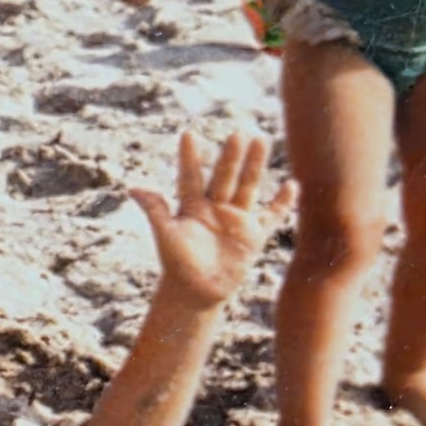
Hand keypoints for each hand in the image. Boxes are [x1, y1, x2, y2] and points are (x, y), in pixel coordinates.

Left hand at [129, 133, 294, 308]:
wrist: (196, 292)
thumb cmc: (177, 263)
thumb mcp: (166, 234)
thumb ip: (155, 210)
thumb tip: (132, 188)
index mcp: (191, 205)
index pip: (190, 176)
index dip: (188, 157)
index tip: (188, 134)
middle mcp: (215, 207)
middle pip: (224, 176)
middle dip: (230, 157)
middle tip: (237, 133)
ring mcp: (236, 219)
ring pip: (247, 187)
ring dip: (254, 166)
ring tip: (260, 140)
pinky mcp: (254, 235)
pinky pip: (272, 215)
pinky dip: (283, 203)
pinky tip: (293, 184)